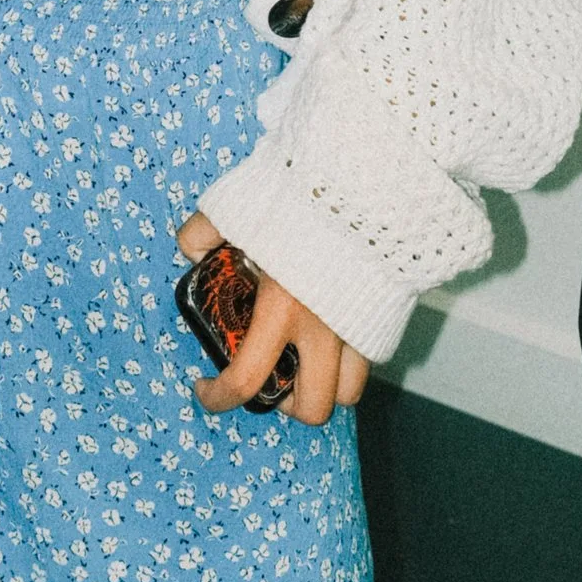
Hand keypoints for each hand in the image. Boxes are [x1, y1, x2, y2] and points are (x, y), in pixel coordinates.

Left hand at [176, 211, 370, 424]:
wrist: (369, 172)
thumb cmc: (301, 190)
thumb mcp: (238, 205)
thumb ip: (205, 231)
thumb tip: (192, 251)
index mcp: (281, 308)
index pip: (246, 382)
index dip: (218, 398)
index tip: (204, 388)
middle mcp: (325, 329)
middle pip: (314, 408)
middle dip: (287, 406)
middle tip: (271, 380)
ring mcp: (362, 325)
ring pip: (350, 392)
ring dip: (323, 387)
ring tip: (305, 363)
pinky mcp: (389, 312)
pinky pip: (372, 356)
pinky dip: (348, 359)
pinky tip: (332, 331)